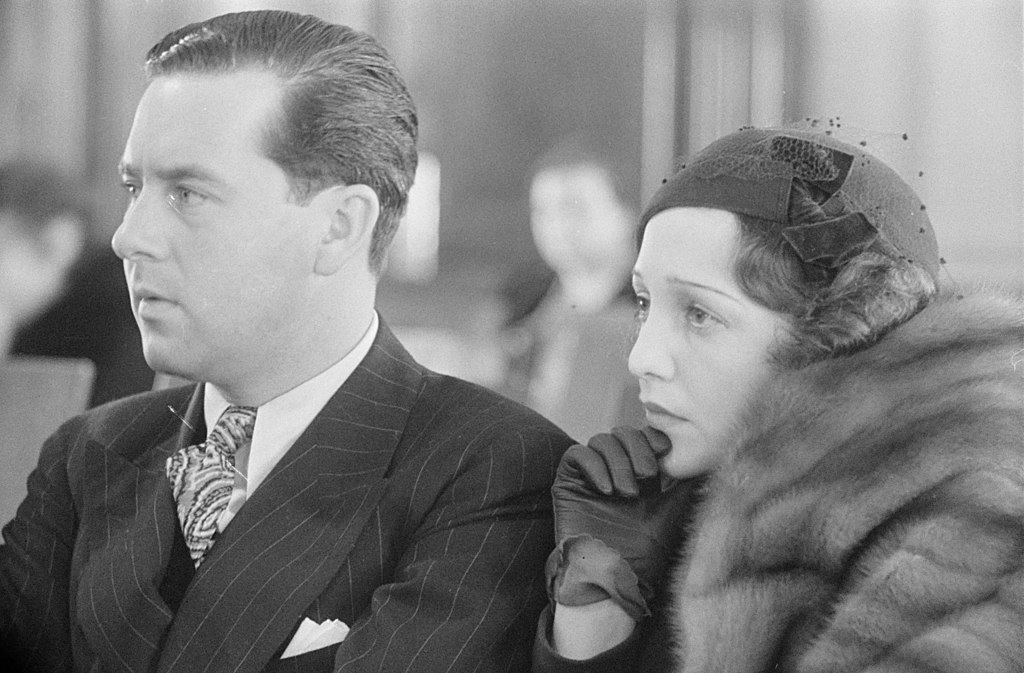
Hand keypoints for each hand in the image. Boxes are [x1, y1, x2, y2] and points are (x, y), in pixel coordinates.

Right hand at [551, 426, 696, 607]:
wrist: (614, 576)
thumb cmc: (647, 551)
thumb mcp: (674, 509)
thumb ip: (687, 481)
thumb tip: (710, 456)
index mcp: (638, 472)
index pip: (642, 436)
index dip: (652, 437)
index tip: (665, 451)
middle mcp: (614, 470)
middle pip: (622, 432)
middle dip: (637, 450)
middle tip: (647, 477)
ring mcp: (590, 475)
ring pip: (601, 440)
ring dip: (618, 462)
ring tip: (627, 493)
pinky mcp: (567, 482)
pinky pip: (577, 453)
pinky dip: (594, 466)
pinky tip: (607, 490)